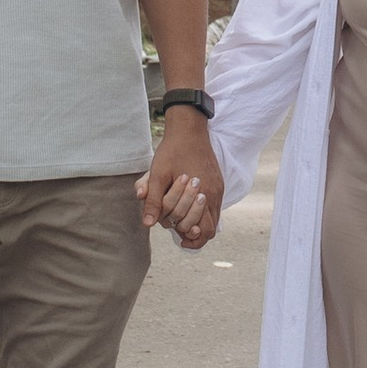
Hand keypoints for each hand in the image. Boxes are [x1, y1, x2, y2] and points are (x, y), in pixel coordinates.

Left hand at [139, 116, 222, 250]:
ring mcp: (218, 187)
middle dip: (192, 229)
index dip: (192, 239)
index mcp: (203, 193)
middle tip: (177, 226)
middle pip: (209, 228)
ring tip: (181, 218)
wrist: (188, 127)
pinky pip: (214, 205)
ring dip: (198, 221)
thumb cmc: (172, 150)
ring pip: (213, 217)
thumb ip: (154, 200)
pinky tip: (188, 206)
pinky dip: (202, 211)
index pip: (204, 230)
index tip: (180, 239)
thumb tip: (148, 224)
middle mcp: (214, 193)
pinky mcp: (217, 181)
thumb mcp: (158, 174)